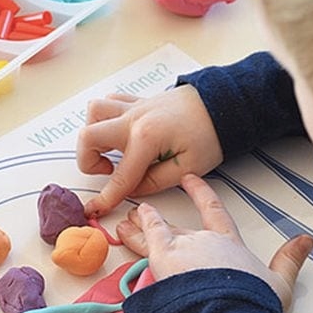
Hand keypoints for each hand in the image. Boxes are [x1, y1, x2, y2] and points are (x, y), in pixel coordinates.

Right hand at [77, 85, 222, 217]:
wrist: (224, 105)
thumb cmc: (210, 135)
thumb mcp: (187, 168)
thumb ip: (153, 182)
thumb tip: (131, 190)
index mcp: (147, 138)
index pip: (119, 176)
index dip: (106, 198)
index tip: (95, 210)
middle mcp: (134, 119)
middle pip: (88, 137)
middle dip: (89, 161)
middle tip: (108, 172)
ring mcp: (134, 107)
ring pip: (93, 113)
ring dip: (94, 134)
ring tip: (110, 151)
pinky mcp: (138, 102)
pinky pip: (108, 103)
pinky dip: (105, 118)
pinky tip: (118, 134)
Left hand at [117, 174, 312, 309]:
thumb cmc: (252, 304)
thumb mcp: (279, 284)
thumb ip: (289, 260)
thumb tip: (306, 241)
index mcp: (228, 245)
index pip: (215, 212)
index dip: (202, 194)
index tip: (191, 180)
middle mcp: (202, 242)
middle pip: (179, 226)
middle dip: (160, 221)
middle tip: (144, 212)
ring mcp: (180, 251)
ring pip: (156, 233)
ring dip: (140, 227)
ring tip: (125, 221)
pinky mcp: (162, 262)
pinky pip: (145, 242)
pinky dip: (135, 234)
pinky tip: (123, 229)